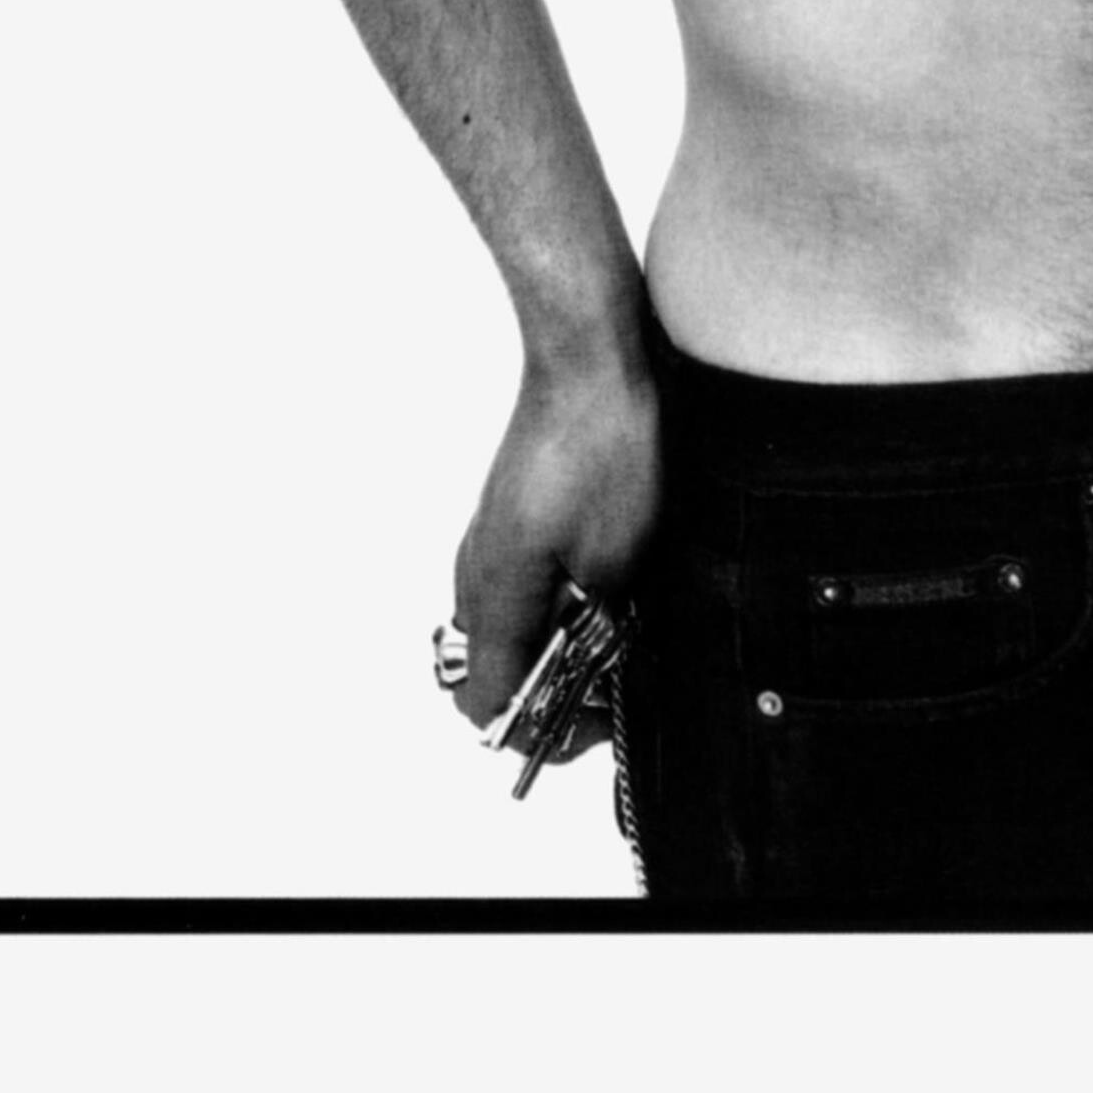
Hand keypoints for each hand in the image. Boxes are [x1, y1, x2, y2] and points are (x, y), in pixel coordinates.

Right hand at [448, 349, 660, 756]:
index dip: (541, 730)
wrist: (589, 362)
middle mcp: (476, 573)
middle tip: (608, 679)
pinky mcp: (507, 518)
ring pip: (502, 630)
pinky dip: (551, 606)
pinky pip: (515, 589)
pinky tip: (600, 586)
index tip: (596, 716)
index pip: (487, 705)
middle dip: (546, 693)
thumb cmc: (603, 449)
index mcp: (494, 596)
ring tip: (612, 631)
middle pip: (487, 673)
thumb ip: (594, 634)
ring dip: (551, 647)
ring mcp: (487, 542)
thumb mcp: (616, 561)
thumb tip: (593, 678)